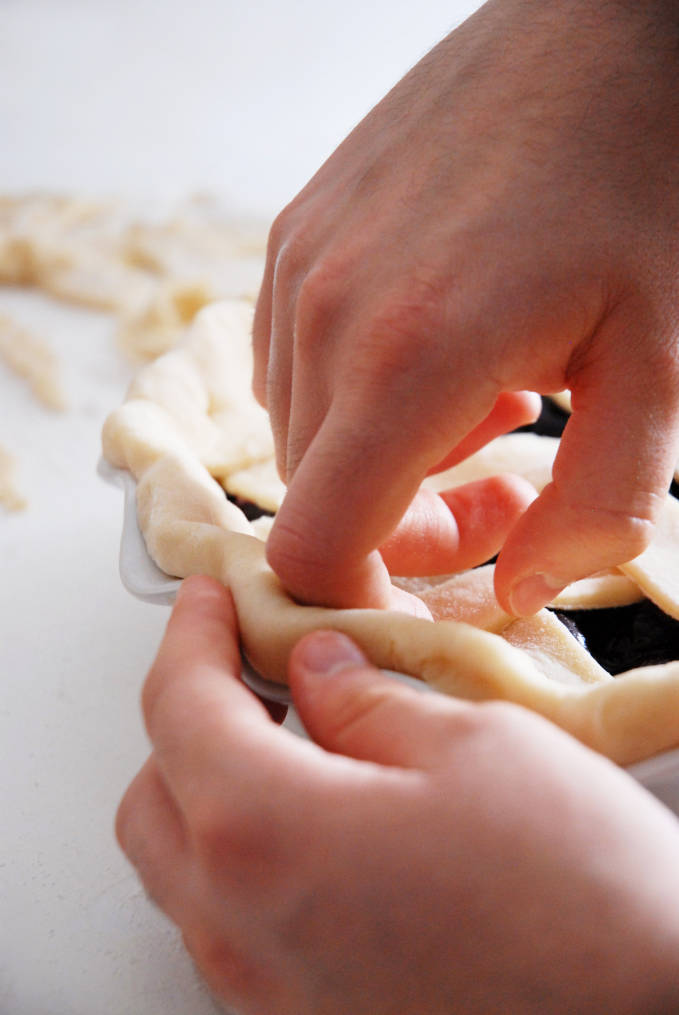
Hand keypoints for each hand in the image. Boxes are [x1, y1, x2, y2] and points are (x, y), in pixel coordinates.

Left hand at [117, 576, 678, 1014]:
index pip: (179, 708)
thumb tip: (318, 672)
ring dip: (212, 788)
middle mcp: (242, 930)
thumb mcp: (474, 747)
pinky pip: (234, 926)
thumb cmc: (583, 900)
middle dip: (188, 715)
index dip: (190, 636)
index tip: (210, 600)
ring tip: (288, 737)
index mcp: (266, 834)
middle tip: (246, 664)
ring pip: (184, 870)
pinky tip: (320, 823)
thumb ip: (368, 701)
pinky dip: (247, 855)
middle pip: (154, 796)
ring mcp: (269, 994)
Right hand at [253, 0, 678, 615]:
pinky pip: (293, 364)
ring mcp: (299, 267)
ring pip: (301, 434)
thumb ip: (599, 506)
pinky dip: (357, 395)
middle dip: (402, 526)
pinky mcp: (296, 234)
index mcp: (410, 362)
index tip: (444, 582)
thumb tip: (522, 590)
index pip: (317, 544)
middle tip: (509, 489)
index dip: (367, 595)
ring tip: (488, 402)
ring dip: (385, 457)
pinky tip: (441, 349)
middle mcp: (326, 315)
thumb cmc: (645, 185)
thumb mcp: (663, 364)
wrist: (602, 27)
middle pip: (312, 498)